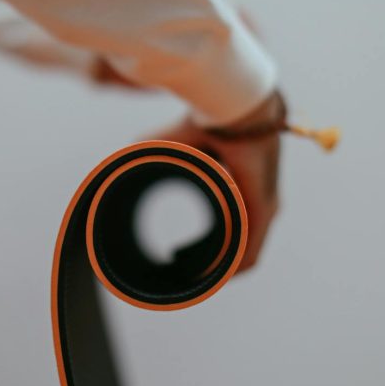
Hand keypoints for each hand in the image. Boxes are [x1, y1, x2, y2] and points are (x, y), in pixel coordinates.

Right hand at [147, 92, 283, 272]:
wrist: (232, 106)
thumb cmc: (204, 121)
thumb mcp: (168, 145)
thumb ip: (146, 155)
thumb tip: (119, 162)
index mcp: (240, 184)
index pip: (228, 223)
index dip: (207, 243)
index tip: (183, 254)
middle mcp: (257, 199)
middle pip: (237, 243)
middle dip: (212, 262)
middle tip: (185, 271)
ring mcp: (265, 207)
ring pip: (244, 253)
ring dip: (219, 270)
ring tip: (193, 279)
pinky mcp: (265, 210)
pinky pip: (250, 252)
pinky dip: (230, 268)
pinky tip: (209, 277)